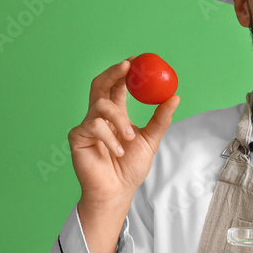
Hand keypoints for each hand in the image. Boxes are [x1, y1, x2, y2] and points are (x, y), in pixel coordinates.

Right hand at [69, 58, 178, 209]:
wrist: (118, 191)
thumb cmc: (130, 168)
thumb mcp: (150, 140)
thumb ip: (160, 119)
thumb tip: (175, 96)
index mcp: (115, 114)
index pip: (117, 86)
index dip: (124, 72)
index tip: (136, 61)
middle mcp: (99, 116)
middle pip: (100, 85)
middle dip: (113, 73)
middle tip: (127, 67)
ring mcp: (86, 126)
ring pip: (101, 106)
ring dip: (119, 119)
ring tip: (129, 137)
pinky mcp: (77, 137)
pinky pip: (94, 126)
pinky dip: (110, 137)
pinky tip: (117, 151)